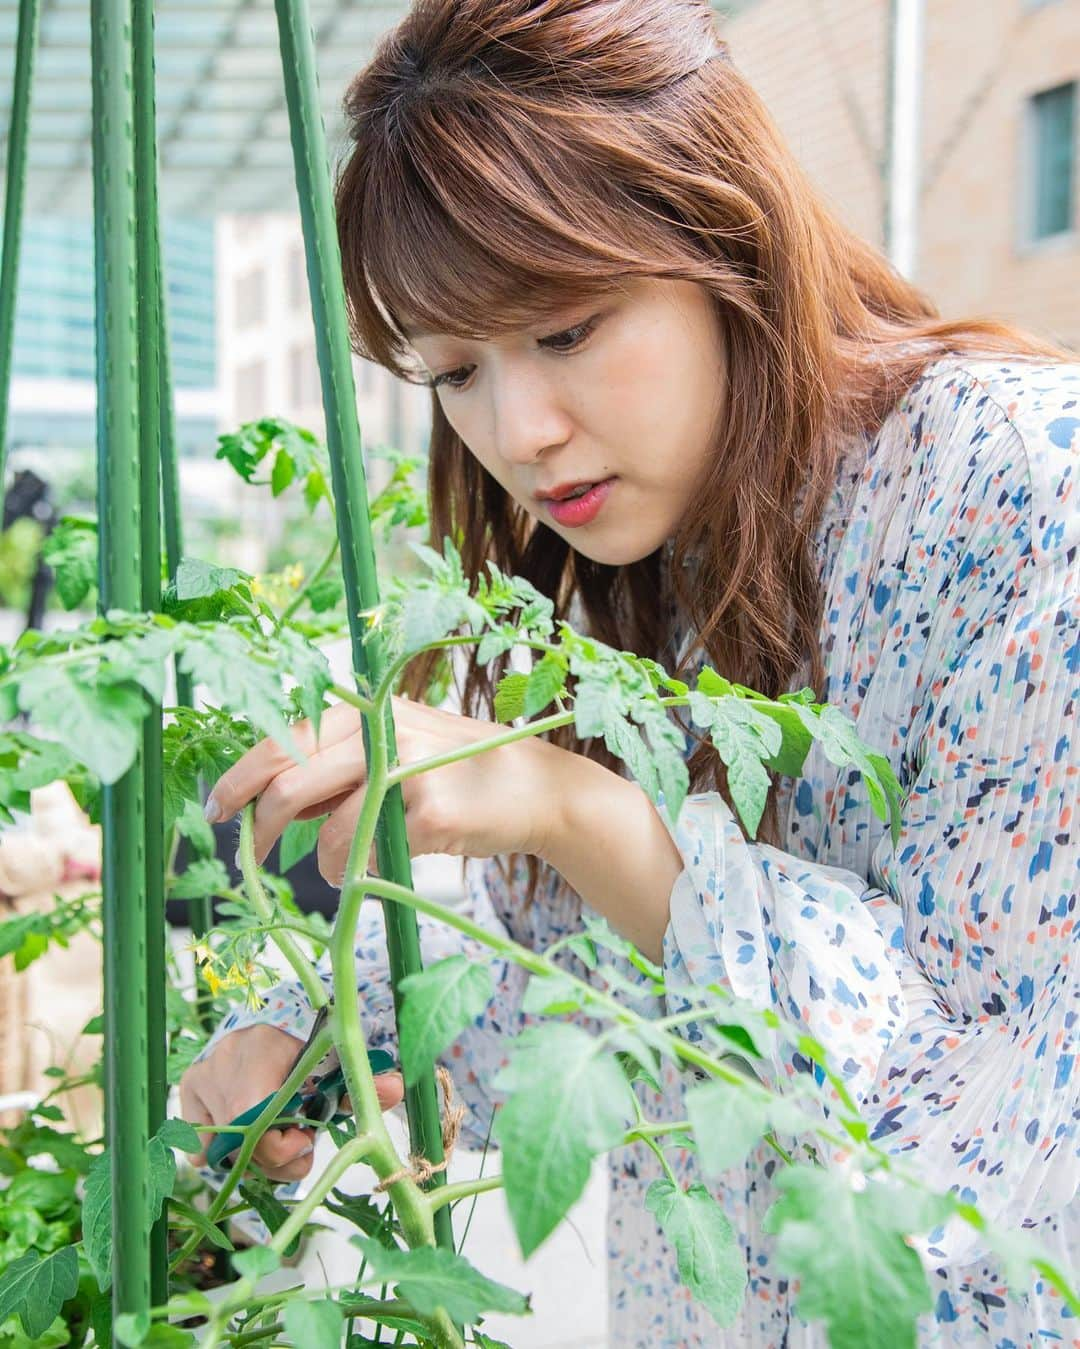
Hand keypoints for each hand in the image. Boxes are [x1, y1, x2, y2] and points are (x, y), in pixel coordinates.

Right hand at [180, 1024, 404, 1180]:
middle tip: (301, 1148)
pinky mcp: (190, 1087)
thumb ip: (364, 1080)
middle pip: (239, 1141)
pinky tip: (251, 1137)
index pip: (256, 1119)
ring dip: (254, 1158)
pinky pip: (201, 1144)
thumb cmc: (313, 1043)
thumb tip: (394, 1089)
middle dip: (276, 1159)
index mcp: (262, 1047)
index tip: (308, 1141)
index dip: (282, 1147)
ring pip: (221, 1148)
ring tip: (279, 1140)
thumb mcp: (340, 1061)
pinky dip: (227, 1151)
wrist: (279, 1018)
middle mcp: (223, 1060)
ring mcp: (202, 1074)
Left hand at [205, 696, 564, 887]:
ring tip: (335, 868)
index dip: (242, 773)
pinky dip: (354, 869)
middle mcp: (384, 729)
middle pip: (289, 776)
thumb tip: (273, 799)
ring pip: (326, 821)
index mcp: (369, 709)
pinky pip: (365, 851)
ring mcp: (408, 768)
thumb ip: (340, 768)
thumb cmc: (460, 771)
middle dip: (257, 822)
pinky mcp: (430, 810)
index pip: (287, 734)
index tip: (218, 806)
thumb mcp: (397, 751)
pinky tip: (369, 869)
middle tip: (248, 854)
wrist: (538, 789)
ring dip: (319, 857)